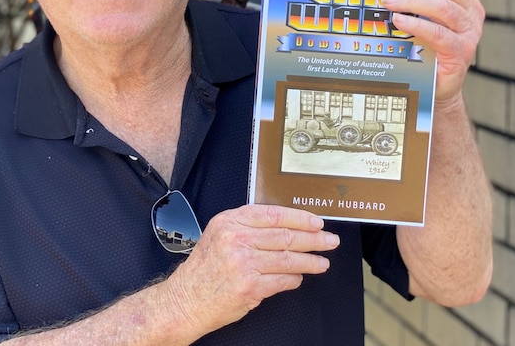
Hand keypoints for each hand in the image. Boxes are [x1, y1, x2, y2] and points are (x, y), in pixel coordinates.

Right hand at [160, 204, 338, 334]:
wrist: (186, 299)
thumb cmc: (204, 270)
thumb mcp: (219, 236)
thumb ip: (246, 227)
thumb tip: (285, 226)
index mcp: (229, 222)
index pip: (273, 214)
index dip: (299, 217)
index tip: (316, 222)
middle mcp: (235, 239)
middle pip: (285, 235)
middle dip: (313, 239)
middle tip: (329, 241)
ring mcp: (243, 263)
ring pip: (288, 258)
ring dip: (310, 261)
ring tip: (322, 262)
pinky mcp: (249, 287)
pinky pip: (282, 280)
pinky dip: (294, 280)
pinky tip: (299, 278)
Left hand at [383, 0, 484, 104]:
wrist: (433, 82)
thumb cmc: (425, 43)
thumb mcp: (421, 13)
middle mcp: (471, 13)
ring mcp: (469, 33)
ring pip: (443, 8)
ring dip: (412, 1)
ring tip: (388, 2)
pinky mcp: (460, 52)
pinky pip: (439, 33)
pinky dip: (417, 24)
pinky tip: (399, 21)